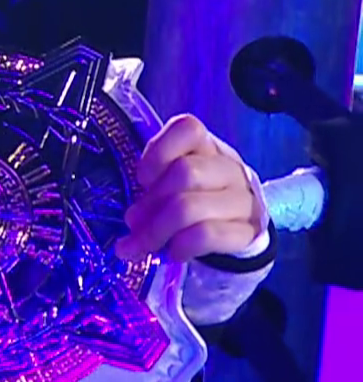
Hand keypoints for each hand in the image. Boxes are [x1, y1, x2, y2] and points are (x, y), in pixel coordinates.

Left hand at [117, 114, 264, 261]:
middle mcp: (230, 168)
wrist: (234, 229)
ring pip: (192, 207)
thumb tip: (133, 219)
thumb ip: (153, 187)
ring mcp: (244, 200)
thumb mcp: (171, 183)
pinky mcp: (249, 232)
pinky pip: (208, 235)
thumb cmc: (192, 197)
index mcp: (208, 146)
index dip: (158, 153)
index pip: (189, 129)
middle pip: (185, 173)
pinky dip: (182, 245)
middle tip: (132, 222)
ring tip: (142, 244)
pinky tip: (172, 253)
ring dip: (157, 230)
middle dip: (150, 202)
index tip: (141, 179)